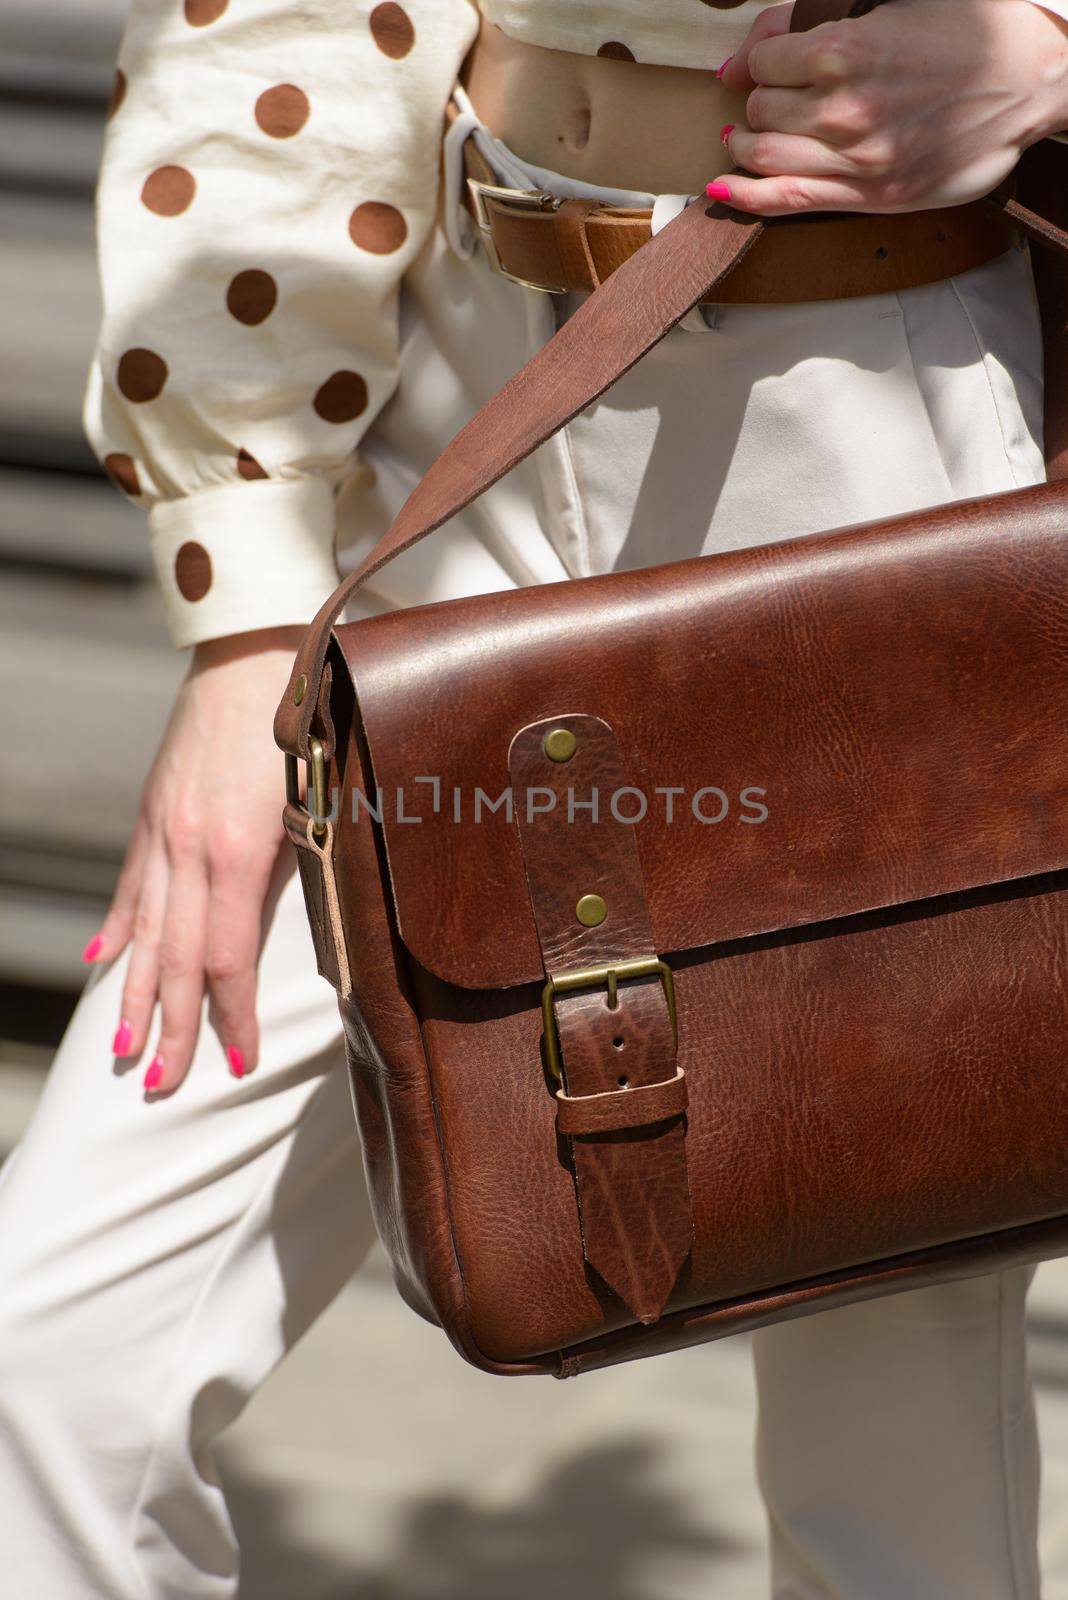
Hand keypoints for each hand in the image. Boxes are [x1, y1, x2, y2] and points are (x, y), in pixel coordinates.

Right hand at [84, 626, 303, 1092]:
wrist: (255, 640)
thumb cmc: (308, 714)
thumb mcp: (319, 797)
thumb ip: (306, 864)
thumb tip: (311, 922)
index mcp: (236, 852)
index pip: (227, 958)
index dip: (230, 1015)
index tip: (235, 1061)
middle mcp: (188, 848)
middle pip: (176, 957)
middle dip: (172, 1027)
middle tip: (163, 1084)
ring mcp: (164, 828)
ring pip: (145, 928)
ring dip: (135, 993)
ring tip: (124, 1048)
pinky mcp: (155, 807)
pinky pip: (133, 879)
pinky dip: (119, 923)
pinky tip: (107, 958)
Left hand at [711, 0, 1067, 215]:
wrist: (1032, 82)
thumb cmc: (972, 36)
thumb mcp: (898, 1)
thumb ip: (827, 19)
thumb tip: (763, 43)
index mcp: (846, 49)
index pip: (763, 60)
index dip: (754, 60)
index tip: (754, 66)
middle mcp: (843, 106)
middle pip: (761, 109)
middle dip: (756, 102)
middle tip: (765, 101)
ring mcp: (855, 157)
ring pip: (765, 155)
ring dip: (744, 146)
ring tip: (741, 138)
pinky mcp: (871, 195)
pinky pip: (788, 201)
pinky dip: (747, 197)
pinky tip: (723, 190)